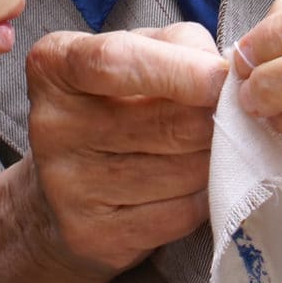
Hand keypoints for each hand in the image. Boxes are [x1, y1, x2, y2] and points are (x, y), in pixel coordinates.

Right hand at [23, 23, 227, 277]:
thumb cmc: (116, 101)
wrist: (65, 188)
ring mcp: (67, 186)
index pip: (118, 63)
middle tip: (230, 116)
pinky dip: (203, 198)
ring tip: (206, 149)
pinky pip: (180, 214)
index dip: (182, 72)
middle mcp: (51, 125)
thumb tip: (228, 80)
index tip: (223, 79)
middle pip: (169, 122)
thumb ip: (183, 48)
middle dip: (215, 119)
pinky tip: (190, 185)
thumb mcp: (141, 50)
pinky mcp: (91, 235)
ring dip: (214, 159)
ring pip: (184, 171)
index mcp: (55, 66)